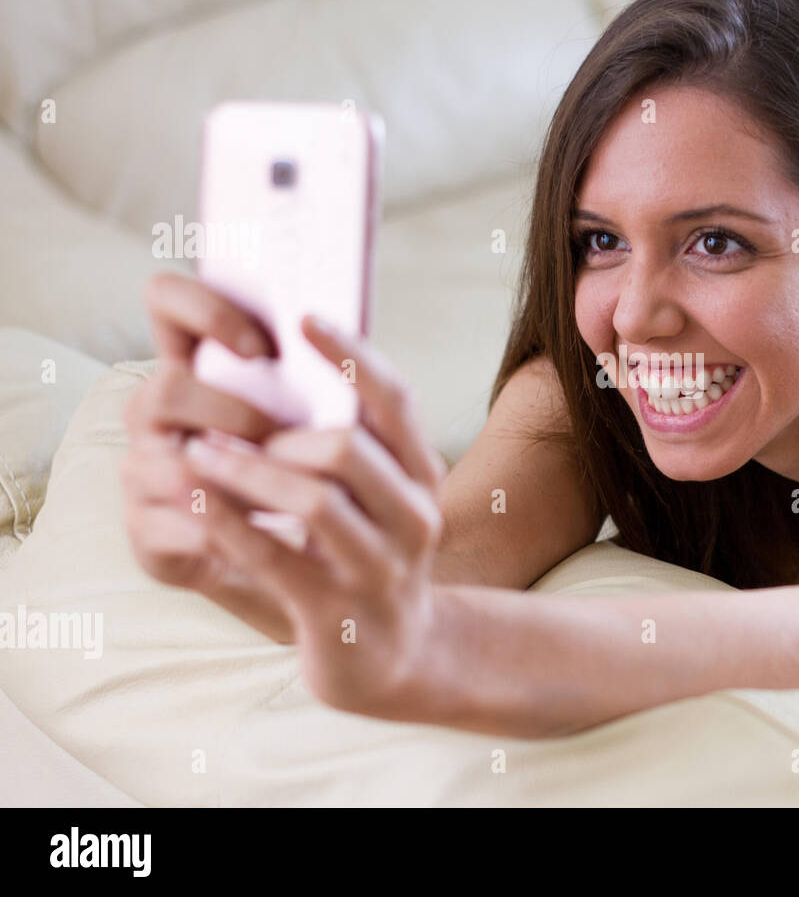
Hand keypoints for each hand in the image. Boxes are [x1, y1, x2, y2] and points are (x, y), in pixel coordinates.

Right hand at [121, 272, 293, 641]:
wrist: (288, 557)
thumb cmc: (308, 466)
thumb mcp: (318, 415)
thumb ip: (320, 376)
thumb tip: (348, 341)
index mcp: (195, 363)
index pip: (167, 298)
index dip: (205, 310)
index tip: (262, 349)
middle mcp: (156, 411)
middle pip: (167, 387)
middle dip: (237, 415)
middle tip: (285, 437)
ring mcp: (142, 469)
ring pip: (173, 466)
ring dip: (242, 479)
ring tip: (295, 493)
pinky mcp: (145, 530)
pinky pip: (177, 528)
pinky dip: (232, 531)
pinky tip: (272, 532)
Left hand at [178, 314, 453, 718]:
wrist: (395, 658)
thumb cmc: (369, 556)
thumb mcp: (380, 495)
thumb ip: (355, 440)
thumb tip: (292, 364)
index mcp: (424, 477)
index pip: (397, 401)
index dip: (352, 354)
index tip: (303, 317)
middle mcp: (415, 519)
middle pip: (347, 448)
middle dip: (274, 430)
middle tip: (222, 424)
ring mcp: (380, 570)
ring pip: (314, 501)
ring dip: (244, 470)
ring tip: (197, 455)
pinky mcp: (338, 614)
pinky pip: (275, 557)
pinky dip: (228, 522)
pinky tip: (196, 501)